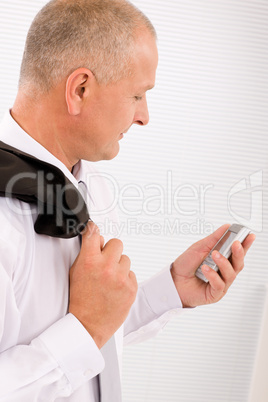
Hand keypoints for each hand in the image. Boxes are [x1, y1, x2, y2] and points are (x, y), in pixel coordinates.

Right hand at [69, 221, 137, 348]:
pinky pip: (131, 273)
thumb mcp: (76, 273)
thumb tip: (97, 239)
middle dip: (111, 251)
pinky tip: (116, 288)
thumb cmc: (80, 299)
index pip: (94, 233)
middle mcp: (107, 267)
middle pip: (116, 243)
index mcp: (89, 261)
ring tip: (110, 279)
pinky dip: (125, 279)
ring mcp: (121, 277)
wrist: (88, 325)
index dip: (93, 229)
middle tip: (105, 262)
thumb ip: (86, 254)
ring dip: (119, 266)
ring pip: (125, 259)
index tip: (93, 228)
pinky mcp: (131, 288)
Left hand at [171, 224, 254, 307]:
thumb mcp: (199, 247)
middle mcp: (223, 272)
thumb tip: (226, 227)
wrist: (172, 280)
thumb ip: (214, 238)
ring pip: (231, 274)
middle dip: (239, 253)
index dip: (245, 244)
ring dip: (223, 263)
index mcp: (222, 260)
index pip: (237, 252)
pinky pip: (219, 285)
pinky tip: (205, 269)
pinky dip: (213, 275)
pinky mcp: (215, 294)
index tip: (249, 235)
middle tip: (235, 244)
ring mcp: (221, 283)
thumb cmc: (185, 265)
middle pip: (238, 264)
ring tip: (214, 255)